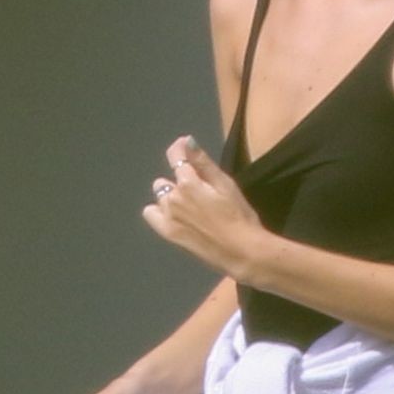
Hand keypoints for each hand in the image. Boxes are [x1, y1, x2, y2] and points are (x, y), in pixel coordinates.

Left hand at [143, 137, 264, 281]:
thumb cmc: (239, 216)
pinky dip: (159, 212)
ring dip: (170, 198)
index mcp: (188, 183)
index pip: (175, 156)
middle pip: (165, 181)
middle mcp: (172, 198)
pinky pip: (151, 214)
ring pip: (160, 197)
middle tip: (198, 193)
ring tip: (190, 208)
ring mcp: (167, 217)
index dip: (179, 148)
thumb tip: (187, 141)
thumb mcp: (225, 185)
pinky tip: (175, 216)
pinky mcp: (168, 233)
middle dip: (178, 182)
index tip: (185, 147)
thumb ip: (203, 163)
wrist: (241, 252)